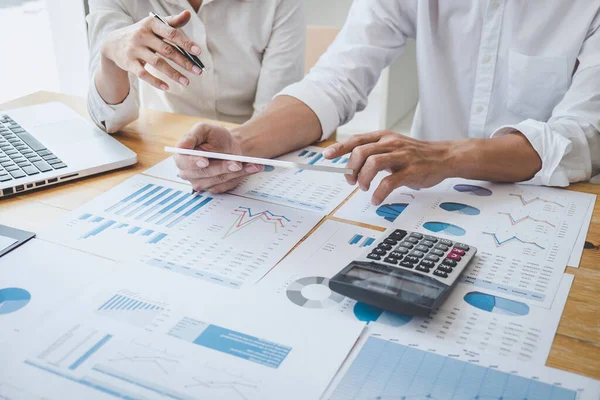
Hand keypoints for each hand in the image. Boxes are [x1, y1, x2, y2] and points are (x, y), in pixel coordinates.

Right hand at [101, 10, 201, 90]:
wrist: (113, 43)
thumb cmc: (141, 33)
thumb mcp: (154, 25)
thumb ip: (172, 22)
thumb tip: (188, 14)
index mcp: (151, 24)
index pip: (171, 33)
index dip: (185, 42)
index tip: (198, 52)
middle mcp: (142, 35)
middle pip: (167, 50)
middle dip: (184, 62)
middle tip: (198, 71)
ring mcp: (134, 49)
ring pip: (157, 63)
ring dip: (174, 74)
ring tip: (186, 82)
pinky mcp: (129, 63)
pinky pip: (143, 74)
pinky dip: (155, 81)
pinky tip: (167, 87)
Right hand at [174, 123, 263, 192]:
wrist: (231, 145)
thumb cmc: (215, 137)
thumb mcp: (204, 129)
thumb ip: (191, 136)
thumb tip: (180, 146)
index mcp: (182, 157)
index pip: (184, 163)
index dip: (194, 163)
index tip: (205, 161)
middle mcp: (189, 173)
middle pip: (204, 174)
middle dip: (222, 167)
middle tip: (237, 163)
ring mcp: (202, 182)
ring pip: (219, 179)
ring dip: (236, 172)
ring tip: (251, 164)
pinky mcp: (215, 188)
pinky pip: (228, 184)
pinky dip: (241, 176)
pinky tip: (251, 168)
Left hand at [323, 131, 453, 204]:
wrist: (443, 157)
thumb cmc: (415, 154)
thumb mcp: (392, 147)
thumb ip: (374, 152)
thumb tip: (350, 165)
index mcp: (384, 137)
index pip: (356, 140)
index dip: (339, 148)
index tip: (326, 156)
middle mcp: (391, 143)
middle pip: (361, 152)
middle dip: (351, 169)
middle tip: (351, 181)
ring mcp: (402, 156)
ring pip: (373, 164)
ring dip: (363, 179)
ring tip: (365, 188)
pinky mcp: (411, 171)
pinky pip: (389, 182)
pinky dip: (379, 193)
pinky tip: (377, 199)